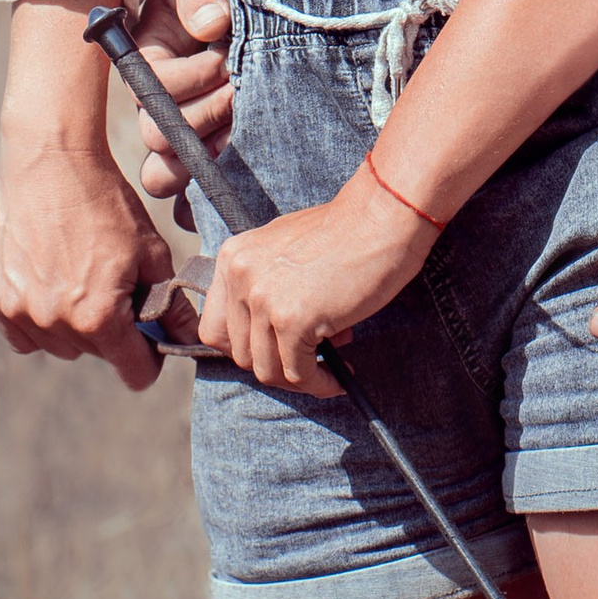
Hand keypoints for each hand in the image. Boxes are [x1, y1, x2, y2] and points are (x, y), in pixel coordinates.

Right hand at [0, 137, 175, 391]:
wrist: (51, 164)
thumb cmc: (107, 204)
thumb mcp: (152, 252)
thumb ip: (171, 304)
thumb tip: (189, 338)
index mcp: (98, 318)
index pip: (134, 373)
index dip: (150, 359)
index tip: (152, 339)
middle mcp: (54, 323)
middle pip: (97, 355)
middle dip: (113, 333)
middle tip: (115, 288)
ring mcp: (19, 313)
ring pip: (60, 346)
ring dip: (74, 327)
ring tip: (81, 279)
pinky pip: (24, 334)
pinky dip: (38, 320)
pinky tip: (51, 284)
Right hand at [130, 0, 232, 217]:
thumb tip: (212, 26)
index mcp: (147, 63)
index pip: (151, 90)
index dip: (191, 79)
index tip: (227, 57)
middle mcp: (157, 106)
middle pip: (156, 138)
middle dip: (204, 116)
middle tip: (241, 93)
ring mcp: (181, 137)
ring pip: (164, 177)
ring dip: (203, 162)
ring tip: (242, 134)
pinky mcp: (208, 160)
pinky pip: (190, 204)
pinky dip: (208, 202)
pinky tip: (243, 187)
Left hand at [199, 174, 434, 397]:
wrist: (382, 216)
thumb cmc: (346, 231)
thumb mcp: (285, 249)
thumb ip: (265, 283)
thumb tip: (268, 332)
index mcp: (233, 258)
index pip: (215, 327)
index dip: (243, 349)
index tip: (272, 353)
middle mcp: (239, 277)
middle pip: (240, 353)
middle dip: (274, 365)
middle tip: (308, 360)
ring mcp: (264, 299)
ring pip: (267, 369)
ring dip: (298, 378)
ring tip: (328, 368)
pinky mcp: (293, 320)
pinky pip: (298, 372)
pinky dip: (319, 382)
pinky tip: (339, 377)